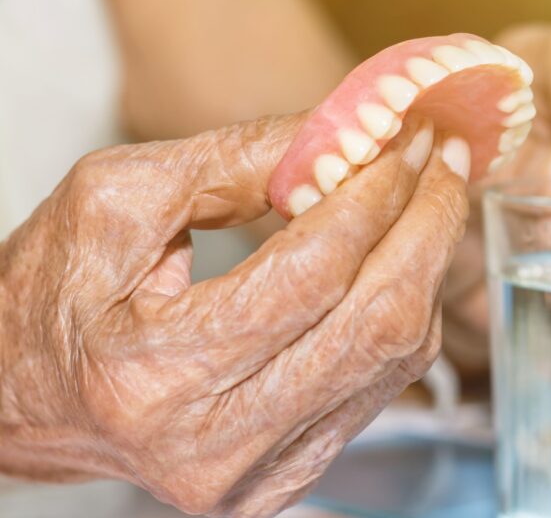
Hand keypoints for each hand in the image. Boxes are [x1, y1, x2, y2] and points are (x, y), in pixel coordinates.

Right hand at [0, 115, 469, 516]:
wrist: (19, 398)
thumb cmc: (50, 295)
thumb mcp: (116, 199)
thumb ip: (234, 160)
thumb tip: (344, 132)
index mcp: (156, 372)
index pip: (312, 271)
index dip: (376, 195)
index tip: (409, 138)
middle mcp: (213, 442)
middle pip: (373, 320)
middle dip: (428, 225)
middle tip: (446, 160)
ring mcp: (255, 474)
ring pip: (392, 360)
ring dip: (428, 267)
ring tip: (436, 198)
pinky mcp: (282, 480)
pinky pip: (378, 391)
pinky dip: (403, 316)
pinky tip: (407, 261)